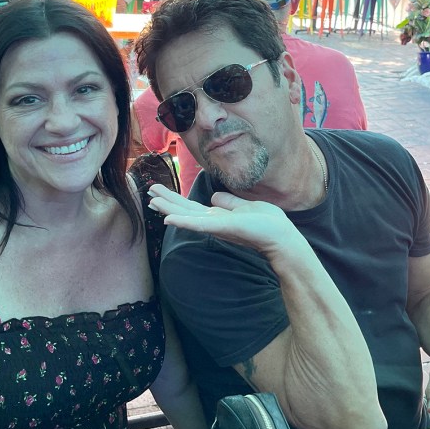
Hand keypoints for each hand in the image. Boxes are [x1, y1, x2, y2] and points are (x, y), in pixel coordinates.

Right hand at [147, 184, 302, 258]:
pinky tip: (168, 219)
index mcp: (217, 217)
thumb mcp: (244, 207)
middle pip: (184, 210)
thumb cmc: (267, 223)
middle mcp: (212, 222)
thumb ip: (229, 202)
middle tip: (148, 191)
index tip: (159, 192)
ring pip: (186, 216)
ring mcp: (215, 226)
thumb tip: (214, 197)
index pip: (191, 208)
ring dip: (168, 209)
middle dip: (167, 201)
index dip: (175, 200)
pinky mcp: (220, 228)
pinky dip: (182, 222)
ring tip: (151, 201)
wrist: (280, 237)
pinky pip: (197, 224)